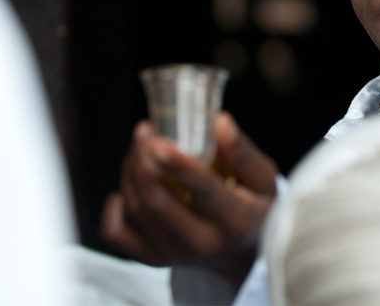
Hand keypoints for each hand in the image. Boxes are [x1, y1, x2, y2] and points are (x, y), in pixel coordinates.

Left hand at [100, 112, 277, 285]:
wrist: (243, 256)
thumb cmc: (256, 209)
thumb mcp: (263, 179)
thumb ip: (243, 152)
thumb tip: (220, 122)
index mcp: (235, 220)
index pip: (202, 191)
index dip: (178, 166)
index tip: (158, 143)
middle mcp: (201, 242)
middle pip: (156, 202)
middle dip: (143, 161)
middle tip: (145, 132)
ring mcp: (173, 254)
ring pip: (135, 210)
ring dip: (131, 171)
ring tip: (141, 148)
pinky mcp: (152, 258)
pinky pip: (116, 230)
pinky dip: (115, 205)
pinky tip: (131, 186)